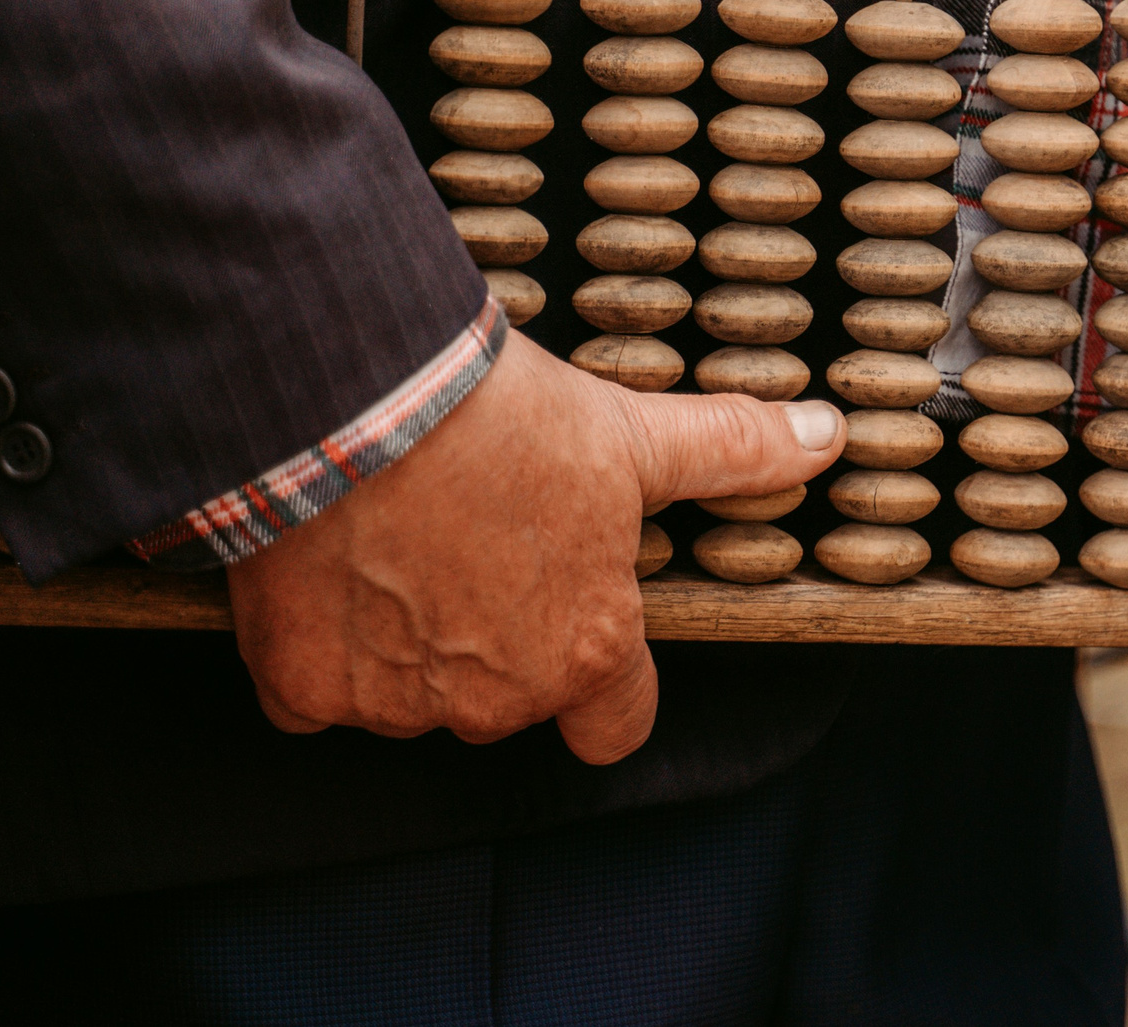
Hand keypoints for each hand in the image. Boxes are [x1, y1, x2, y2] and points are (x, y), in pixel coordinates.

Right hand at [227, 330, 843, 762]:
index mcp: (587, 652)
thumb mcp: (633, 434)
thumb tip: (826, 437)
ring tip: (404, 538)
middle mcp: (498, 699)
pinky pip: (314, 694)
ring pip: (410, 695)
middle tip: (476, 541)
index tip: (581, 623)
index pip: (618, 723)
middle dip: (495, 639)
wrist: (354, 403)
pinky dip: (320, 645)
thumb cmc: (501, 421)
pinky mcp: (301, 691)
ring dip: (407, 639)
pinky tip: (330, 570)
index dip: (608, 682)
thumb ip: (732, 451)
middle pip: (510, 699)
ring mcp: (397, 704)